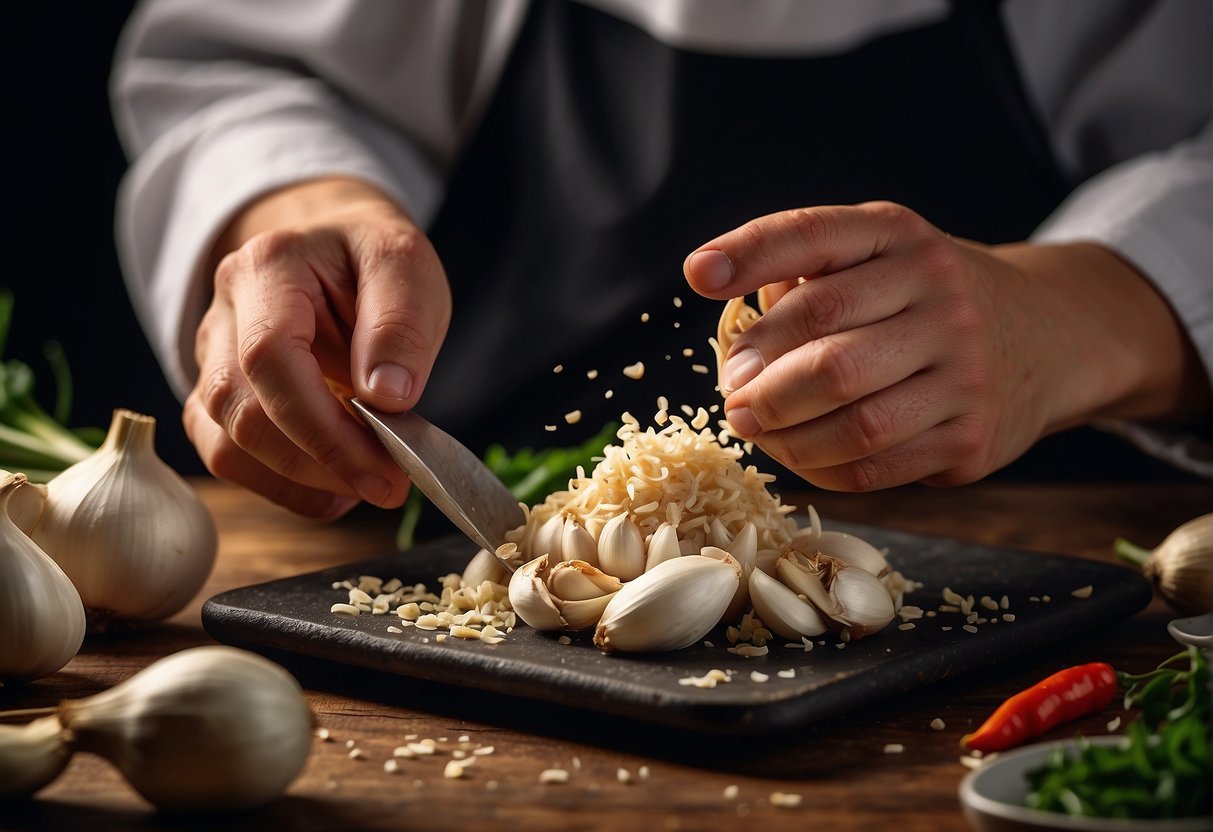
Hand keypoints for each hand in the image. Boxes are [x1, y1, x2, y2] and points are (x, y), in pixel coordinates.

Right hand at [183, 177, 450, 516]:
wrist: (337, 249)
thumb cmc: (371, 259)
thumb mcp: (407, 265)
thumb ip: (400, 324)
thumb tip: (387, 397)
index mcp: (267, 268)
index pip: (269, 358)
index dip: (323, 427)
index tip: (385, 466)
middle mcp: (223, 312)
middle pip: (244, 411)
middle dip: (322, 462)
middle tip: (392, 484)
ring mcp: (211, 358)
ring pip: (228, 444)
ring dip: (302, 481)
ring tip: (368, 484)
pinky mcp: (217, 397)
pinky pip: (228, 457)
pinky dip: (282, 486)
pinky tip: (335, 489)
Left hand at [684, 201, 1202, 489]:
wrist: (1047, 336)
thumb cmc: (926, 300)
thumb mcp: (881, 259)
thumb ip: (807, 279)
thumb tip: (736, 344)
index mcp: (902, 238)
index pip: (814, 237)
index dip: (750, 253)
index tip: (698, 275)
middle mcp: (941, 294)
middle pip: (826, 348)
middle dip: (760, 382)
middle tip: (734, 396)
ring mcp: (965, 370)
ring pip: (853, 420)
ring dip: (786, 436)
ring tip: (758, 429)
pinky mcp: (973, 437)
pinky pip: (877, 466)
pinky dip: (824, 468)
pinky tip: (804, 455)